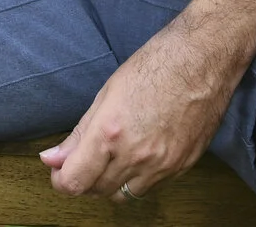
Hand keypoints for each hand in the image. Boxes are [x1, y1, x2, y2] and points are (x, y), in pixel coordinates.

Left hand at [39, 17, 250, 200]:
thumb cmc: (154, 65)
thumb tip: (52, 159)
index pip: (75, 181)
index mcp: (111, 132)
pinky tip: (137, 155)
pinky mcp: (183, 166)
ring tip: (110, 158)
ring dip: (110, 183)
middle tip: (82, 160)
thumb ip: (79, 134)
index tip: (59, 169)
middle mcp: (136, 155)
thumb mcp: (107, 94)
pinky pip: (150, 188)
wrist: (203, 59)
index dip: (61, 180)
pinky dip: (136, 179)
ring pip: (123, 195)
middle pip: (96, 191)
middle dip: (84, 180)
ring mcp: (162, 165)